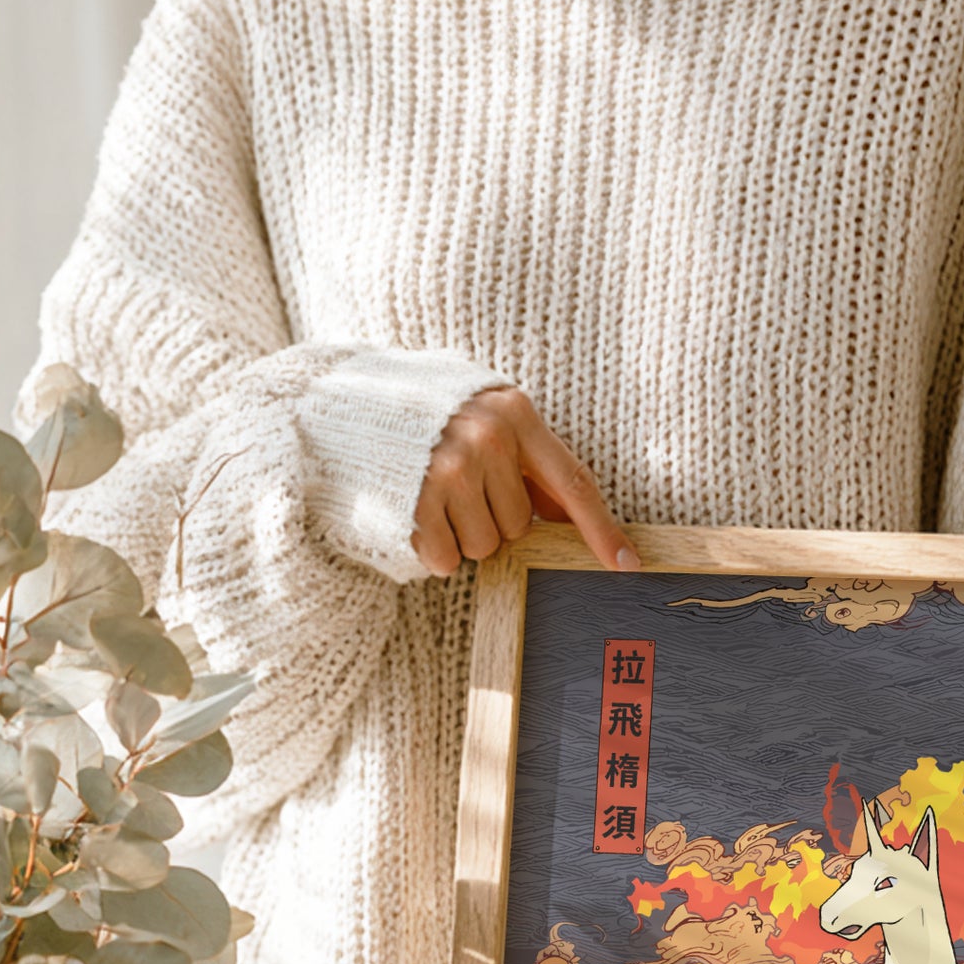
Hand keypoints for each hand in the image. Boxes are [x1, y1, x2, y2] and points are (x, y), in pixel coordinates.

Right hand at [412, 386, 638, 576]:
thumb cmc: (420, 412)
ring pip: (486, 547)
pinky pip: (447, 559)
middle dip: (493, 520)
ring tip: (431, 497)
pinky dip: (433, 549)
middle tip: (456, 489)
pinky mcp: (416, 502)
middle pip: (520, 526)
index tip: (627, 564)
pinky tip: (413, 514)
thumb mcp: (481, 414)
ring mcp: (451, 470)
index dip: (603, 529)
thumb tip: (568, 513)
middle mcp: (488, 439)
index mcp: (515, 413)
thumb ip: (526, 458)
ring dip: (462, 536)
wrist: (336, 399)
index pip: (574, 482)